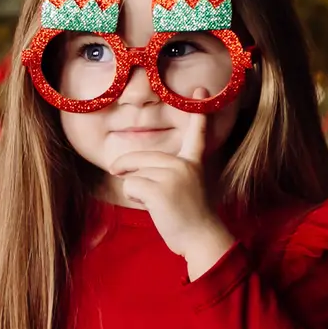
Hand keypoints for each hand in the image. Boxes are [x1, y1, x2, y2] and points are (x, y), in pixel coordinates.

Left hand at [107, 88, 235, 276]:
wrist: (202, 239)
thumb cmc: (190, 218)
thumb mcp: (185, 188)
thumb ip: (166, 173)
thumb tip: (126, 168)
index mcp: (193, 163)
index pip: (197, 134)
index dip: (199, 112)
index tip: (200, 90)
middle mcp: (184, 165)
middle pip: (141, 157)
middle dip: (126, 168)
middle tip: (131, 182)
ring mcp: (173, 175)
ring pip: (134, 174)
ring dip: (135, 189)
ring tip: (157, 204)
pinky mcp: (160, 189)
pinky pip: (131, 186)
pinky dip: (134, 198)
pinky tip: (153, 208)